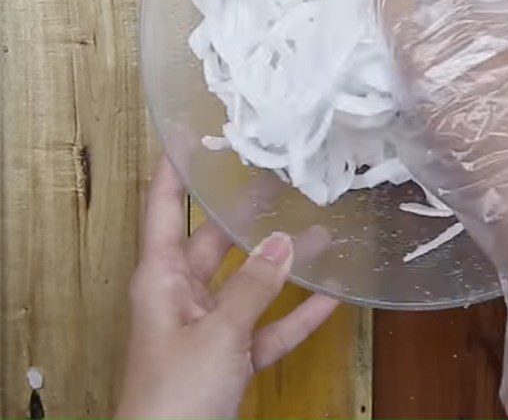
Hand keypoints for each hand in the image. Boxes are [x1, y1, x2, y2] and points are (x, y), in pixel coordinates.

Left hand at [116, 157, 337, 419]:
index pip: (165, 207)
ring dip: (283, 263)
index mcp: (161, 278)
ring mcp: (208, 328)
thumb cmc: (172, 399)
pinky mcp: (230, 359)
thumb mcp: (216, 335)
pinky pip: (267, 327)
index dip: (175, 168)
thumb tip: (286, 241)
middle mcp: (182, 295)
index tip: (189, 131)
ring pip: (248, 282)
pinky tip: (330, 297)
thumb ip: (253, 287)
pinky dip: (296, 314)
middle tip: (275, 174)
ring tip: (319, 230)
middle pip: (214, 239)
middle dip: (244, 210)